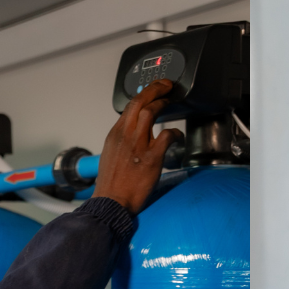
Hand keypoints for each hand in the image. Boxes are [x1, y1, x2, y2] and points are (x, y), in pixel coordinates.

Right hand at [92, 79, 177, 214]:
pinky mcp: (151, 158)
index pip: (129, 106)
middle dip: (155, 89)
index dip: (144, 94)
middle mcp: (125, 135)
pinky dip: (176, 133)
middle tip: (166, 86)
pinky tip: (178, 137)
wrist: (111, 202)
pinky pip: (167, 135)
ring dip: (164, 103)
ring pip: (151, 111)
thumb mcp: (110, 156)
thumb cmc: (111, 184)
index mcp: (115, 135)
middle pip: (140, 101)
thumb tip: (132, 135)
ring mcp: (138, 145)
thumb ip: (122, 142)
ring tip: (172, 102)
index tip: (152, 91)